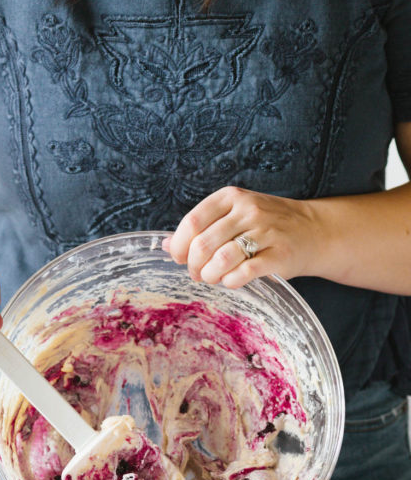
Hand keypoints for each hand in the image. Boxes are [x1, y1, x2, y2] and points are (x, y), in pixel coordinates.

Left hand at [163, 186, 317, 287]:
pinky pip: (243, 274)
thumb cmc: (267, 225)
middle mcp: (248, 211)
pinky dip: (230, 282)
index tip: (179, 258)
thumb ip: (202, 227)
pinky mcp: (278, 255)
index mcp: (231, 198)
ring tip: (213, 277)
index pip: (192, 221)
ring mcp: (265, 232)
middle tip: (198, 273)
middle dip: (193, 266)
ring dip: (210, 276)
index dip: (179, 246)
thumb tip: (165, 245)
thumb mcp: (234, 215)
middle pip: (203, 244)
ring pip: (221, 260)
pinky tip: (231, 280)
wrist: (314, 231)